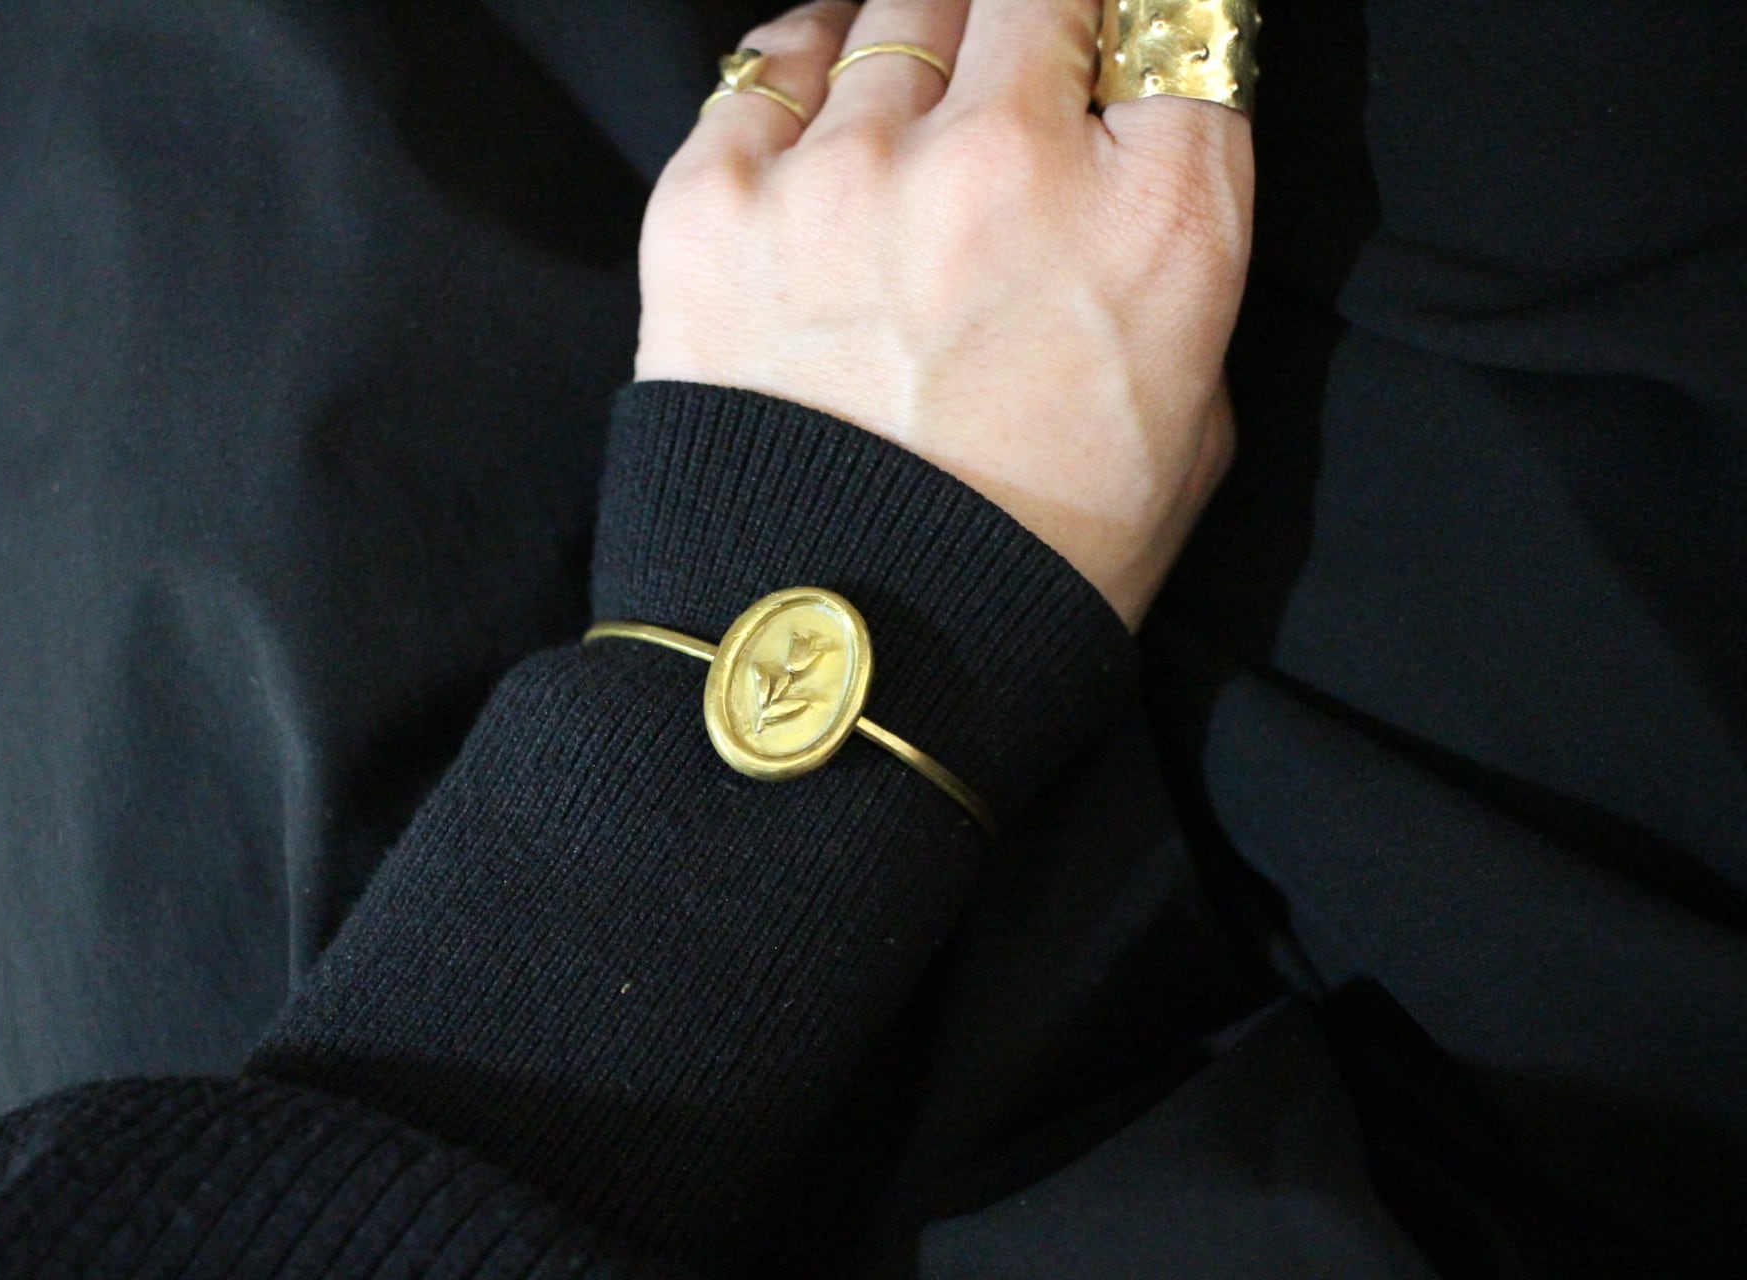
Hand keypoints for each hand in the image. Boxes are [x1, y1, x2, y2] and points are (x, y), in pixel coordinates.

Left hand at [636, 0, 1251, 628]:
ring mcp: (848, 173)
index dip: (1151, 39)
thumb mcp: (1195, 425)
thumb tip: (1140, 155)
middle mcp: (1006, 163)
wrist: (840, 668)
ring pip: (904, 4)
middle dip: (1042, 25)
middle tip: (1023, 85)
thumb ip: (1180, 262)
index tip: (1120, 69)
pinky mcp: (715, 200)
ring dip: (929, 47)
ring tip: (921, 127)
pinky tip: (825, 119)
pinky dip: (809, 69)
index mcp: (1158, 220)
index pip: (1184, 19)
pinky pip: (771, 59)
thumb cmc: (1032, 560)